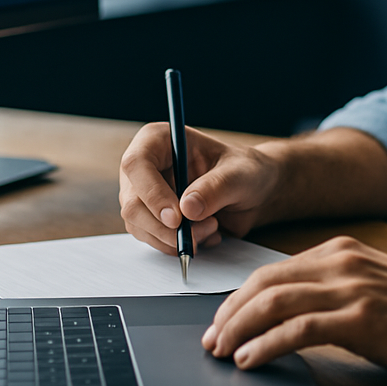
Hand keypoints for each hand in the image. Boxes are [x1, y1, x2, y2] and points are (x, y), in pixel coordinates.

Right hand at [119, 123, 280, 254]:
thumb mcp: (239, 174)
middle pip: (133, 202)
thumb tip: (187, 209)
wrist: (254, 192)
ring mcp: (146, 195)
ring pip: (140, 226)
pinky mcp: (152, 218)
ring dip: (175, 238)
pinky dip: (178, 245)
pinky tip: (205, 234)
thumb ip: (215, 187)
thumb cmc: (246, 171)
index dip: (152, 193)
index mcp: (160, 140)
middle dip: (165, 227)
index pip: (137, 164)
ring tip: (212, 227)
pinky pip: (153, 239)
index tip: (176, 218)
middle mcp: (146, 167)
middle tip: (197, 236)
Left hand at [202, 236, 386, 378]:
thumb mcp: (374, 286)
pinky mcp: (362, 319)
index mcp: (341, 251)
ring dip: (240, 329)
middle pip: (265, 283)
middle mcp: (342, 262)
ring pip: (276, 302)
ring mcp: (352, 288)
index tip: (221, 321)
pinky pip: (300, 329)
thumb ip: (335, 289)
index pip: (272, 271)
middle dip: (230, 313)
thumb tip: (290, 313)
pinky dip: (268, 344)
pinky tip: (251, 360)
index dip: (239, 298)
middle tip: (211, 340)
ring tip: (221, 352)